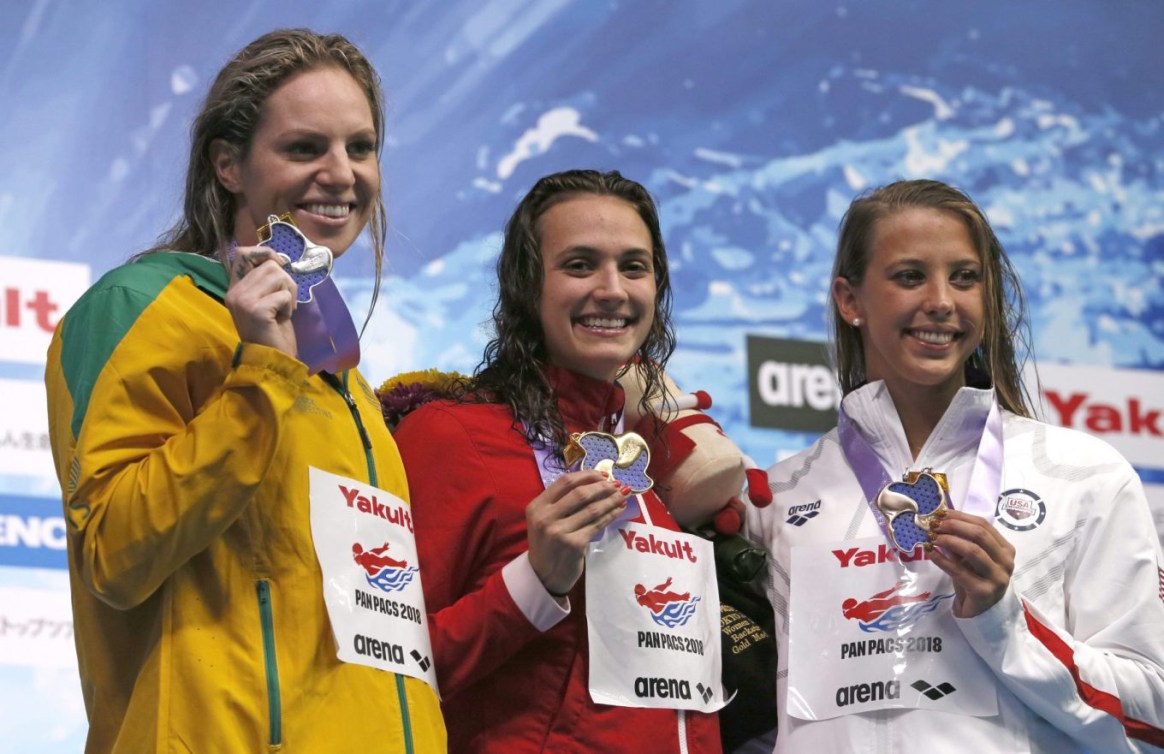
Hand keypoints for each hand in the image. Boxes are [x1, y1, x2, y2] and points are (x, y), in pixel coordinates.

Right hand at [224, 247, 297, 356]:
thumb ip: (266, 280)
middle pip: (270, 265)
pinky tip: (280, 320)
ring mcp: (243, 300)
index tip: (280, 265)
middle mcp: (234, 292)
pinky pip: (284, 295)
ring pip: (278, 276)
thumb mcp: (267, 300)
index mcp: (235, 288)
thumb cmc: (272, 331)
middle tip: (285, 303)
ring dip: (288, 294)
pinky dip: (289, 307)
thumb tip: (278, 259)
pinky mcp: (255, 309)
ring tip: (282, 311)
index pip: (243, 253)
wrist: (270, 360)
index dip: (265, 253)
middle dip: (286, 282)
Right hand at [526, 470, 629, 597]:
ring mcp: (559, 531)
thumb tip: (595, 482)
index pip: (565, 481)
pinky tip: (619, 509)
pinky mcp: (574, 544)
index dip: (587, 475)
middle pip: (580, 493)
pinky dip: (611, 514)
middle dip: (602, 486)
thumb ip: (562, 502)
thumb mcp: (545, 520)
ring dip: (611, 499)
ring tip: (623, 494)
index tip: (603, 474)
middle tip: (617, 484)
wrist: (544, 576)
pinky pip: (597, 524)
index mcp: (536, 506)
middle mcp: (545, 517)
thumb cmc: (547, 544)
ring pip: (592, 508)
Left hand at [927, 509, 1014, 617]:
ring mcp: (997, 578)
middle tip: (934, 525)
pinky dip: (942, 559)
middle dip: (954, 526)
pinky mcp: (983, 592)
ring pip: (972, 550)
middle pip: (979, 535)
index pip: (984, 525)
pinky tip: (931, 553)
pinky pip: (959, 571)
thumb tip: (939, 521)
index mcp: (1005, 549)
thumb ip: (961, 541)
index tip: (940, 513)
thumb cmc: (975, 580)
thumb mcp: (970, 558)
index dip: (960, 516)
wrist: (981, 613)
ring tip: (932, 537)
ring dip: (948, 540)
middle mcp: (1006, 562)